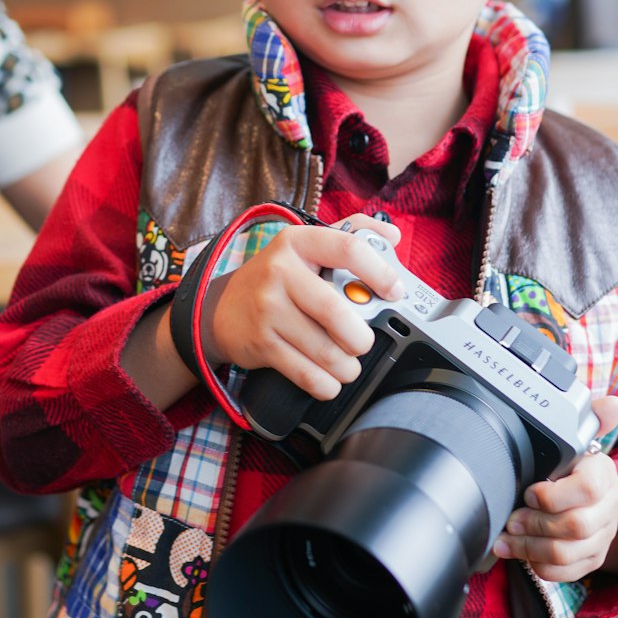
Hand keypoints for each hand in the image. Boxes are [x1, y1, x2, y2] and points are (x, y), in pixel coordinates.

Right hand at [201, 215, 403, 401]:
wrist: (222, 309)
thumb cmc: (276, 277)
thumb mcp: (306, 246)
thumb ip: (350, 233)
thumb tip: (393, 235)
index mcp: (299, 242)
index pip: (348, 248)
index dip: (380, 272)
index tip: (396, 292)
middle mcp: (280, 271)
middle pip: (337, 311)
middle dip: (361, 337)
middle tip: (364, 342)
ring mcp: (268, 309)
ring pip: (325, 349)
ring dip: (346, 366)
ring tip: (349, 364)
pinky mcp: (262, 343)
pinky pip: (305, 373)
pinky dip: (326, 384)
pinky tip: (330, 380)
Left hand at [492, 395, 617, 581]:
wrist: (592, 494)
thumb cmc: (575, 464)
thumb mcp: (580, 439)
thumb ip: (591, 417)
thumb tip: (613, 404)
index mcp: (603, 476)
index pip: (585, 491)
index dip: (551, 496)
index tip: (528, 491)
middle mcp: (608, 509)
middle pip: (574, 527)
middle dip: (535, 524)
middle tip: (510, 518)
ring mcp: (602, 538)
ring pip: (567, 554)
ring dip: (529, 548)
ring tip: (505, 540)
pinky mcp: (592, 560)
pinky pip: (565, 574)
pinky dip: (538, 566)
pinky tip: (518, 554)